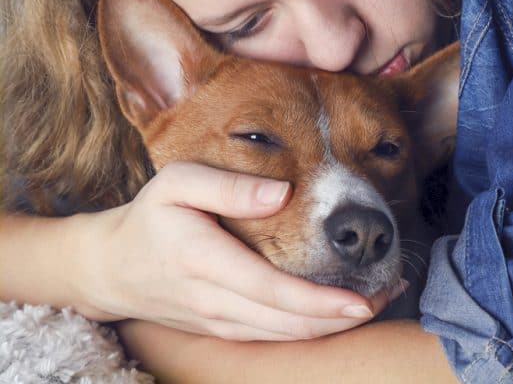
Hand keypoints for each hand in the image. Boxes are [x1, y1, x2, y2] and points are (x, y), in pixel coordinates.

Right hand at [77, 161, 404, 340]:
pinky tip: (339, 312)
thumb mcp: (176, 184)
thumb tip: (283, 193)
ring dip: (333, 326)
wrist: (113, 269)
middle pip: (288, 323)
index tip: (361, 300)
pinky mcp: (224, 329)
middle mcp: (214, 301)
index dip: (319, 302)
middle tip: (389, 295)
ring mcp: (219, 321)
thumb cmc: (151, 218)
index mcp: (204, 261)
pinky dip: (311, 329)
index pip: (271, 290)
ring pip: (285, 336)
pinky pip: (274, 337)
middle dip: (342, 317)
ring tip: (379, 301)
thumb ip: (227, 187)